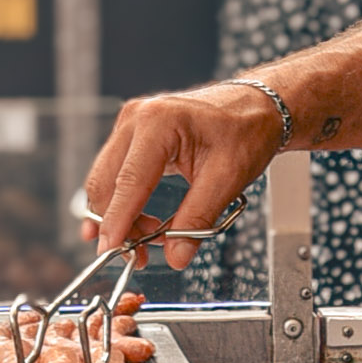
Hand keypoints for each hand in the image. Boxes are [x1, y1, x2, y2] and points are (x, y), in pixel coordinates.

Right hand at [84, 83, 286, 269]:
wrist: (255, 107)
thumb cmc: (245, 129)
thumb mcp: (227, 178)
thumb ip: (198, 218)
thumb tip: (176, 255)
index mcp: (159, 121)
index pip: (128, 182)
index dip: (117, 221)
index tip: (111, 249)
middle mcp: (137, 118)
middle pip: (106, 182)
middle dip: (116, 223)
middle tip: (136, 255)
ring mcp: (131, 125)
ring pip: (106, 181)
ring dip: (120, 215)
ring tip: (149, 239)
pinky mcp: (133, 136)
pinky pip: (116, 174)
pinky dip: (125, 202)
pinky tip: (145, 221)